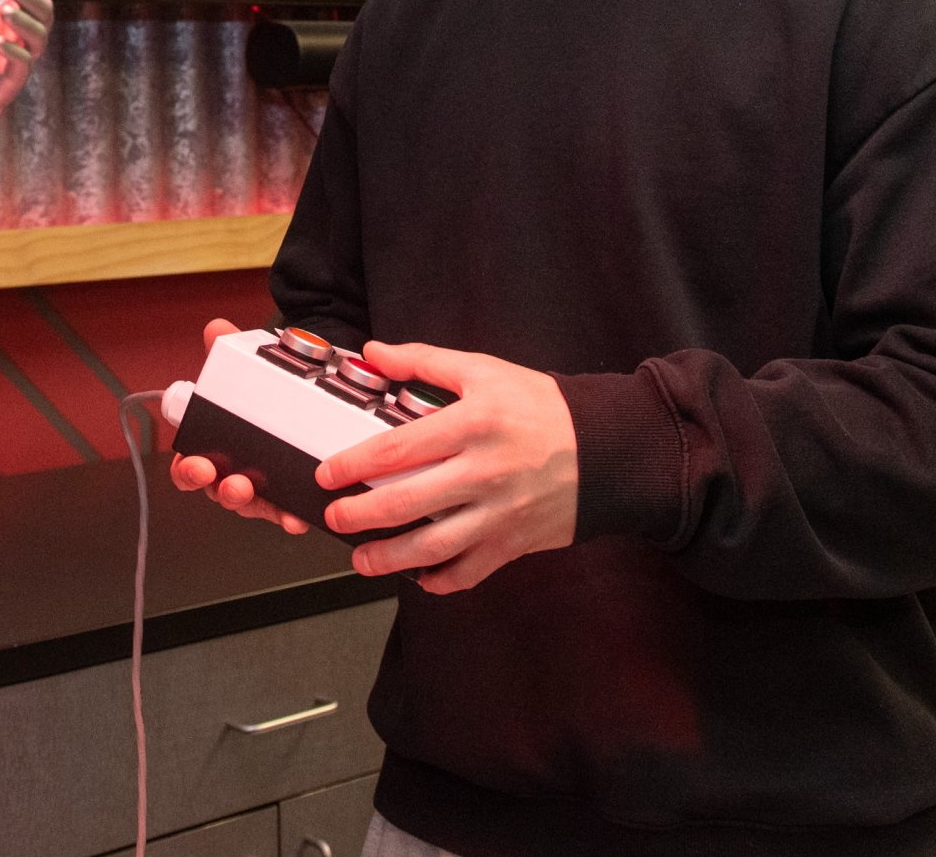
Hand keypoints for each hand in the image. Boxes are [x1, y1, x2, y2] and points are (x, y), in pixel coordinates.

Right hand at [169, 320, 309, 534]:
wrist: (290, 405)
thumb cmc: (251, 400)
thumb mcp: (238, 375)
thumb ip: (223, 351)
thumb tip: (216, 328)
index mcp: (208, 449)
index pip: (186, 467)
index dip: (187, 470)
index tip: (197, 464)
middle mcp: (226, 474)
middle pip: (216, 491)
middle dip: (225, 491)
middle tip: (235, 483)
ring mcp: (254, 490)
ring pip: (248, 505)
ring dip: (256, 505)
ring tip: (270, 499)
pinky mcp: (279, 499)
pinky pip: (280, 512)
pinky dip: (288, 515)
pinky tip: (297, 515)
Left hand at [316, 339, 577, 592]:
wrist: (607, 449)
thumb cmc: (541, 406)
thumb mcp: (483, 370)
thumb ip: (424, 361)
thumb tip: (374, 354)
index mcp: (472, 425)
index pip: (397, 448)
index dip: (354, 463)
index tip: (328, 473)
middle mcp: (483, 473)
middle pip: (406, 503)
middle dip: (360, 515)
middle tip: (334, 517)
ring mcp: (499, 514)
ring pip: (432, 548)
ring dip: (388, 559)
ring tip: (360, 560)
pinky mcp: (514, 543)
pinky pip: (469, 572)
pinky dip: (439, 581)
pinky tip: (416, 576)